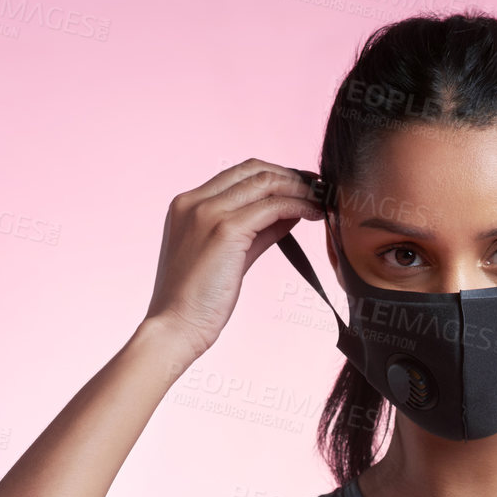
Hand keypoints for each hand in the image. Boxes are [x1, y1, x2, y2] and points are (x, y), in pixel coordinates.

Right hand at [143, 158, 324, 358]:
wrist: (175, 327)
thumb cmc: (195, 302)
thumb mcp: (226, 257)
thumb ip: (254, 233)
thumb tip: (286, 216)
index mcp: (187, 204)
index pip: (236, 174)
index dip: (272, 175)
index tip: (299, 186)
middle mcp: (195, 201)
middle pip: (252, 170)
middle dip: (289, 175)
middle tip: (316, 188)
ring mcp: (208, 212)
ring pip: (264, 183)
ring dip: (298, 188)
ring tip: (321, 199)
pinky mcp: (225, 230)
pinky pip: (271, 207)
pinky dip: (297, 206)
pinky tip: (313, 213)